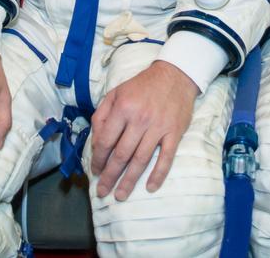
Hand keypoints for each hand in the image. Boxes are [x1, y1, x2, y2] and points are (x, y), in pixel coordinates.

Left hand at [89, 61, 196, 200]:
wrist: (175, 75)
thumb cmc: (142, 86)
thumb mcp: (115, 93)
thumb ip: (101, 115)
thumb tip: (96, 142)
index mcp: (123, 108)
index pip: (106, 141)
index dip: (98, 159)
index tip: (95, 171)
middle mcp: (139, 119)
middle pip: (121, 155)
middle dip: (109, 176)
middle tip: (102, 191)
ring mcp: (158, 127)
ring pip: (141, 159)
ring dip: (129, 180)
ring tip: (120, 195)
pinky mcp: (174, 133)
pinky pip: (166, 158)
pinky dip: (158, 174)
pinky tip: (150, 187)